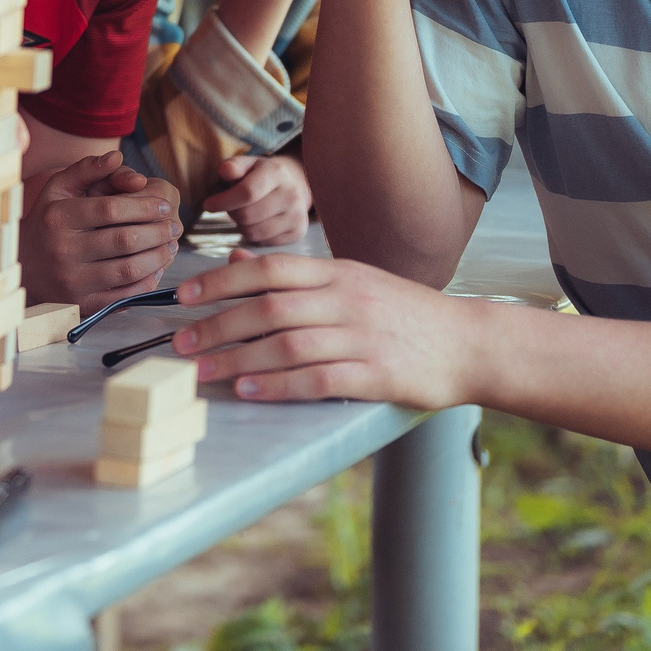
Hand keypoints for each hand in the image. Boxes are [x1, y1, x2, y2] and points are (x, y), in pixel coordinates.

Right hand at [22, 151, 182, 312]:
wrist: (21, 268)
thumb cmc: (46, 222)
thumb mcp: (57, 189)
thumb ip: (87, 169)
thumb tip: (118, 156)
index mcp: (59, 218)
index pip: (110, 209)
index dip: (143, 206)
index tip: (164, 206)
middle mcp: (63, 250)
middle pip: (124, 240)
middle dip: (158, 232)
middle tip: (174, 226)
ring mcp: (73, 280)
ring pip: (128, 270)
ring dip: (158, 257)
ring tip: (171, 246)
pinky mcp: (81, 304)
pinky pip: (123, 296)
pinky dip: (146, 283)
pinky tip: (156, 269)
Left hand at [170, 251, 483, 408]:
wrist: (470, 342)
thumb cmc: (405, 313)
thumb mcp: (353, 279)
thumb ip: (297, 273)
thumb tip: (239, 259)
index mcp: (337, 273)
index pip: (268, 269)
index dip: (220, 280)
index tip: (183, 296)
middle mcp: (346, 299)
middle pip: (268, 307)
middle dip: (217, 325)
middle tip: (180, 343)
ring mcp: (362, 337)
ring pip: (287, 344)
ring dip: (238, 359)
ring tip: (203, 371)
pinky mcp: (377, 374)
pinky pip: (319, 378)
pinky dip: (279, 385)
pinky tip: (250, 391)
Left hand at [205, 153, 311, 246]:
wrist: (293, 184)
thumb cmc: (260, 174)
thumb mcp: (246, 164)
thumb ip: (233, 166)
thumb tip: (225, 171)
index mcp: (276, 172)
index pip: (246, 192)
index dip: (223, 201)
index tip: (208, 205)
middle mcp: (291, 194)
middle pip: (247, 216)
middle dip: (232, 213)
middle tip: (233, 206)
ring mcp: (297, 215)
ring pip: (253, 232)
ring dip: (241, 226)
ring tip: (246, 213)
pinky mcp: (299, 232)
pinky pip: (263, 242)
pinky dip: (254, 235)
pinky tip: (258, 222)